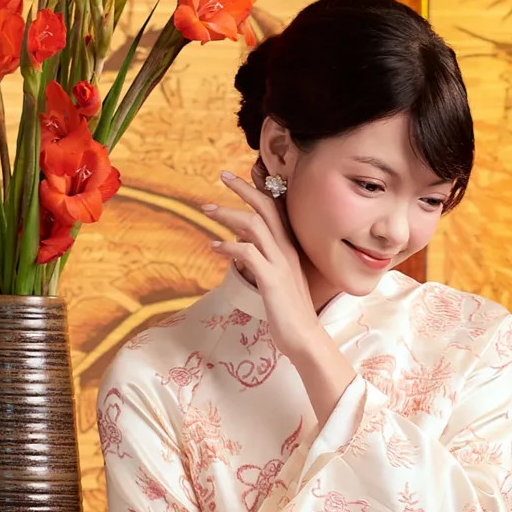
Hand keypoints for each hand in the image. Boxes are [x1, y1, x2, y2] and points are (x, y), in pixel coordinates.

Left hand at [202, 170, 352, 422]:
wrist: (305, 338)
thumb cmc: (289, 312)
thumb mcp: (279, 279)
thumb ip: (266, 261)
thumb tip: (245, 248)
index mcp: (290, 248)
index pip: (276, 209)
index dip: (260, 188)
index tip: (245, 173)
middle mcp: (287, 250)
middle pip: (265, 207)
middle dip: (243, 188)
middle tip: (222, 175)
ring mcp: (280, 263)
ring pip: (254, 225)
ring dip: (228, 213)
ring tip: (207, 210)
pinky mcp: (271, 279)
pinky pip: (247, 253)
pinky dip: (228, 246)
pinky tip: (213, 246)